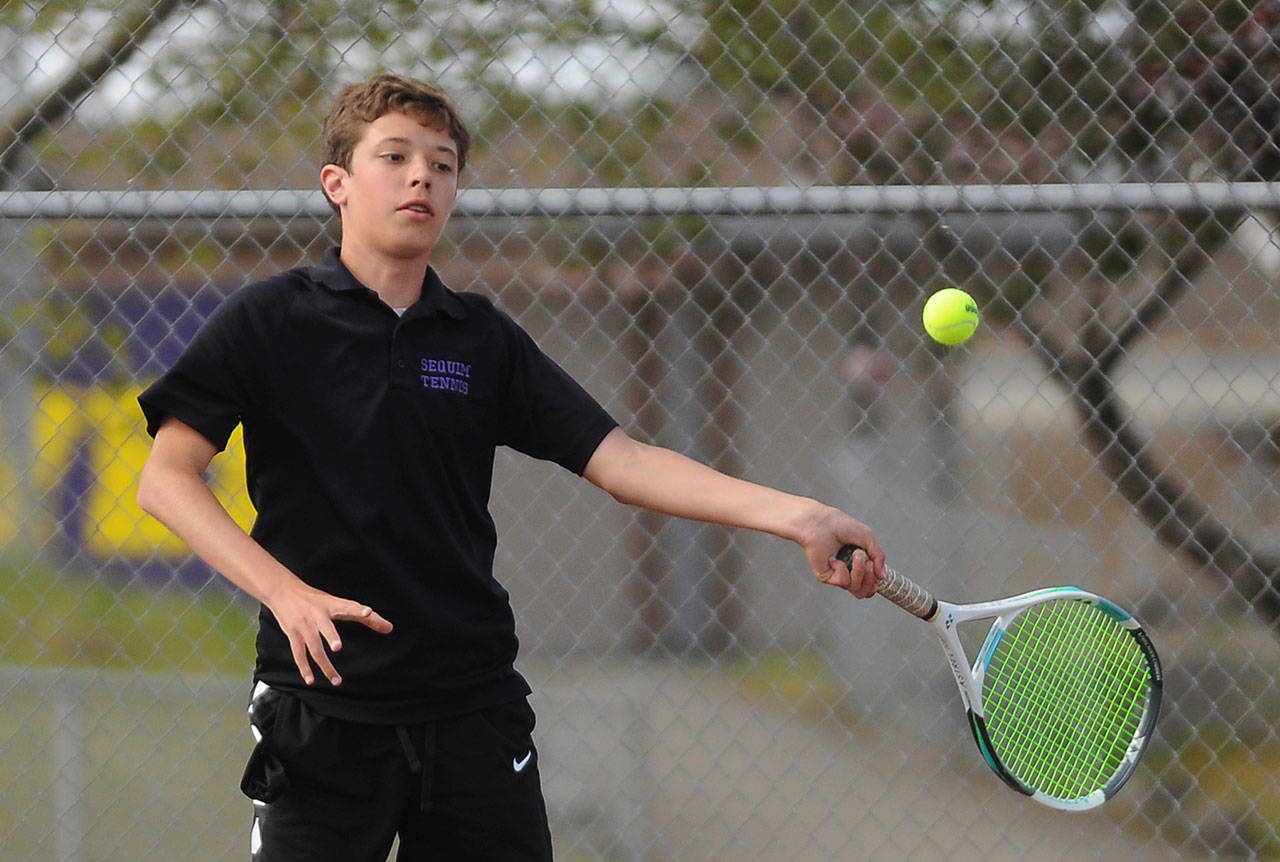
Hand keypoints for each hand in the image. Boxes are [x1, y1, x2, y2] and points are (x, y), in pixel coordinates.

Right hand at [265, 580, 393, 686]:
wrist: (283, 591)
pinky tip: (311, 680)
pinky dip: (304, 668)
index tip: (368, 612)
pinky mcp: (293, 634)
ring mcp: (304, 626)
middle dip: (331, 636)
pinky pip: (299, 654)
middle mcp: (318, 615)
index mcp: (332, 604)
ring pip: (313, 647)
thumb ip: (364, 617)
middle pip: (325, 626)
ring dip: (324, 664)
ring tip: (336, 680)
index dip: (359, 609)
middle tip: (338, 647)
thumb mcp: (338, 603)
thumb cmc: (316, 599)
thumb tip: (390, 629)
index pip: (348, 606)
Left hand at [803, 508, 884, 598]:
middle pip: (864, 590)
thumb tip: (882, 576)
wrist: (823, 523)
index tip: (878, 577)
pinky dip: (843, 569)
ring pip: (855, 588)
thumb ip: (879, 557)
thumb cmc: (841, 526)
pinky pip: (842, 581)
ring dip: (860, 571)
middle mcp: (848, 571)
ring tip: (856, 554)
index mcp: (858, 563)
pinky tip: (835, 558)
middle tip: (868, 562)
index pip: (869, 584)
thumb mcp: (868, 539)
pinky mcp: (826, 576)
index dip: (875, 584)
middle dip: (870, 578)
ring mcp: (837, 575)